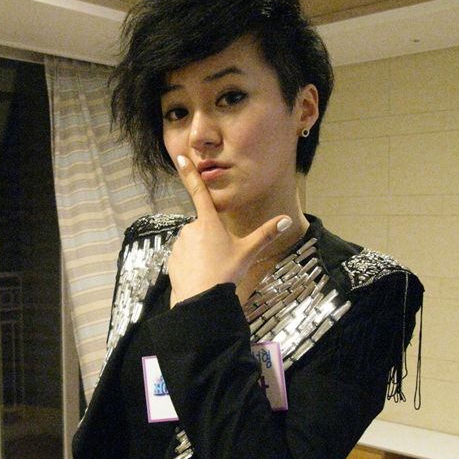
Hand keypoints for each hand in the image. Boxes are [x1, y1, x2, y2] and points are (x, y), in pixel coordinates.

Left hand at [169, 155, 291, 305]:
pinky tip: (201, 275)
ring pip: (193, 243)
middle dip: (211, 238)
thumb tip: (286, 220)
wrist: (201, 300)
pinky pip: (184, 257)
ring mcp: (179, 244)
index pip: (199, 192)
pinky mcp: (172, 259)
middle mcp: (190, 229)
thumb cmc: (225, 273)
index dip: (190, 174)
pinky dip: (192, 264)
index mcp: (208, 222)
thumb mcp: (248, 253)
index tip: (180, 158)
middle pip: (203, 227)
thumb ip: (266, 234)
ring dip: (202, 252)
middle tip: (222, 257)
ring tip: (212, 269)